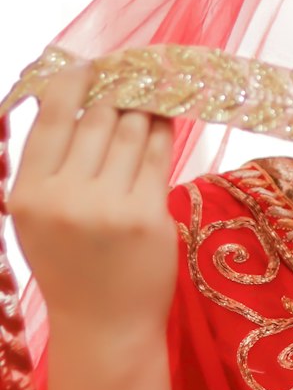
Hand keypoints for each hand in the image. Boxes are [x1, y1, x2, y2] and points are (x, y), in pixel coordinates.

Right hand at [8, 65, 176, 335]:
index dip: (74, 83)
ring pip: (132, 131)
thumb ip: (52, 164)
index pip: (52, 118)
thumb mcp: (40, 217)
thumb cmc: (71, 264)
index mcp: (28, 194)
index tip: (91, 64)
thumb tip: (75, 99)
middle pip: (99, 118)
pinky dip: (163, 132)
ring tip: (152, 100)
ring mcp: (108, 206)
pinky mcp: (147, 214)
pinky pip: (158, 155)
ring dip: (144, 111)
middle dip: (118, 96)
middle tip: (134, 80)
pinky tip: (166, 120)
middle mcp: (64, 197)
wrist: (104, 324)